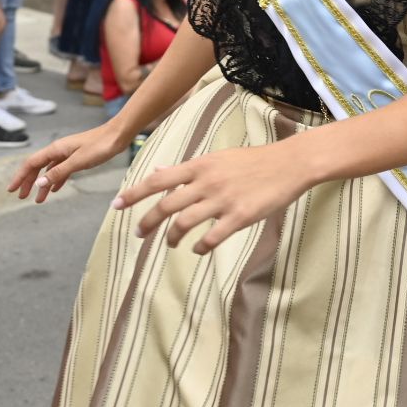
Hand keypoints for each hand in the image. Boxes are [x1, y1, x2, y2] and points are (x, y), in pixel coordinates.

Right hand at [9, 123, 127, 202]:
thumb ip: (58, 172)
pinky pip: (61, 170)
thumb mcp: (78, 162)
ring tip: (38, 199)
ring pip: (50, 170)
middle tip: (22, 197)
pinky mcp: (77, 157)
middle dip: (28, 182)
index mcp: (55, 149)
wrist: (118, 135)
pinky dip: (56, 180)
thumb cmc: (100, 145)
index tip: (12, 189)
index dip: (20, 176)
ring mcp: (68, 154)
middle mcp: (59, 150)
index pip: (31, 164)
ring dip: (43, 184)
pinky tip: (55, 189)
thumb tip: (38, 183)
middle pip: (38, 167)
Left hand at [113, 143, 313, 251]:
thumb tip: (159, 170)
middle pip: (166, 205)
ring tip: (171, 243)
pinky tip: (198, 248)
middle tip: (138, 233)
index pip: (158, 180)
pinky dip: (200, 246)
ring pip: (185, 223)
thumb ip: (188, 169)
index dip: (134, 193)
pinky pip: (211, 237)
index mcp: (200, 165)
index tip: (116, 205)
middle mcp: (206, 182)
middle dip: (147, 222)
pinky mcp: (240, 216)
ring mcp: (223, 200)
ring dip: (172, 237)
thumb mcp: (217, 158)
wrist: (289, 164)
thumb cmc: (253, 160)